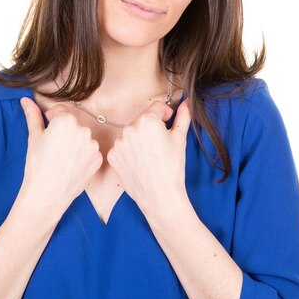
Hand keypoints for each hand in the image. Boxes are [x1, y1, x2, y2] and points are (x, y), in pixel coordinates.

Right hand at [19, 98, 102, 217]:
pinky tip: (71, 165)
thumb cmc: (37, 165)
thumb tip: (26, 99)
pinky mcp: (98, 159)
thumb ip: (33, 115)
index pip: (60, 111)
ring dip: (75, 143)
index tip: (47, 133)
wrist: (47, 194)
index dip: (52, 120)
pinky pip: (90, 152)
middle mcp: (83, 129)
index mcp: (66, 120)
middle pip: (73, 124)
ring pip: (83, 138)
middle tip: (53, 148)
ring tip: (62, 158)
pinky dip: (83, 156)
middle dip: (64, 132)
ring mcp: (93, 145)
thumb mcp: (34, 137)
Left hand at [106, 98, 190, 214]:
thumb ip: (182, 117)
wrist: (159, 195)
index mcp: (147, 120)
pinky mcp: (113, 155)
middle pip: (143, 119)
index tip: (169, 124)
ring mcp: (119, 142)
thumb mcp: (180, 139)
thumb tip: (185, 103)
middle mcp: (129, 128)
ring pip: (132, 133)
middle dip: (152, 128)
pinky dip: (130, 152)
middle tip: (161, 145)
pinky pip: (122, 147)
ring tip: (150, 156)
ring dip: (140, 139)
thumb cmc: (172, 168)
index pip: (157, 107)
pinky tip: (140, 162)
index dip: (166, 115)